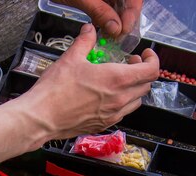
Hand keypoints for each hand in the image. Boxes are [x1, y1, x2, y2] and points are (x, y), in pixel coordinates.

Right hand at [16, 23, 158, 139]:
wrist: (42, 118)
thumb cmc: (55, 90)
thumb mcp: (71, 58)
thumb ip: (85, 42)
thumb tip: (90, 30)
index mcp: (116, 80)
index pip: (151, 71)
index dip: (153, 60)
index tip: (145, 55)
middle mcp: (120, 99)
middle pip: (146, 85)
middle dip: (142, 72)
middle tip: (130, 64)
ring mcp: (114, 114)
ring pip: (137, 100)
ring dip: (134, 88)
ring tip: (120, 80)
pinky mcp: (105, 124)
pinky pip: (123, 112)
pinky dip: (123, 102)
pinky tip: (108, 95)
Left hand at [54, 0, 142, 36]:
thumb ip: (100, 12)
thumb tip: (115, 29)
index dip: (132, 14)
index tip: (123, 30)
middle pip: (128, 4)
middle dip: (124, 20)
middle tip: (117, 37)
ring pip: (119, 6)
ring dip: (115, 21)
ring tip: (109, 36)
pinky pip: (108, 6)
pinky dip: (105, 17)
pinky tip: (101, 27)